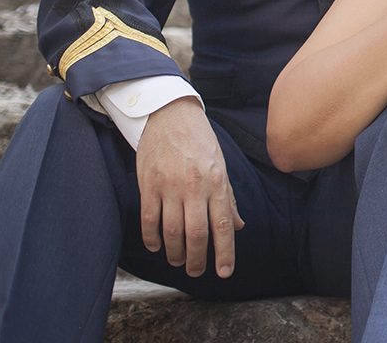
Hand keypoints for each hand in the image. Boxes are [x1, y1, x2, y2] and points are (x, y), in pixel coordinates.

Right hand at [135, 97, 243, 277]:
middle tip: (197, 271)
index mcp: (217, 181)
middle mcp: (195, 186)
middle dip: (198, 259)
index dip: (224, 252)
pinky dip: (152, 238)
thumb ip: (228, 197)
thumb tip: (238, 226)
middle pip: (196, 234)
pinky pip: (149, 219)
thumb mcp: (221, 165)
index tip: (224, 272)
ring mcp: (169, 186)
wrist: (170, 115)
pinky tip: (156, 246)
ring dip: (175, 252)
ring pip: (172, 231)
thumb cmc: (200, 141)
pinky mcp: (148, 184)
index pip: (223, 225)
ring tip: (178, 261)